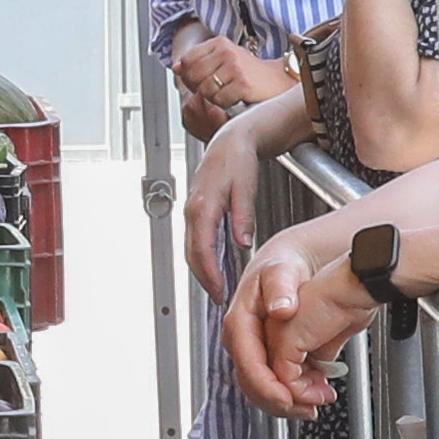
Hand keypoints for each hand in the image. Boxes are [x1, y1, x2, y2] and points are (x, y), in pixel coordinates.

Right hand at [183, 125, 262, 290]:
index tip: (219, 290)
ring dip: (202, 270)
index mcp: (202, 205)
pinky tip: (216, 267)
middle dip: (204, 278)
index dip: (210, 273)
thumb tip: (243, 242)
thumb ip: (243, 216)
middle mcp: (192, 210)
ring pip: (192, 249)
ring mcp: (192, 211)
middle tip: (219, 297)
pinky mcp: (196, 212)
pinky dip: (203, 257)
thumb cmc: (237, 159)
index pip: (202, 248)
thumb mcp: (246, 187)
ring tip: (218, 288)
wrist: (230, 141)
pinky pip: (196, 240)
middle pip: (192, 253)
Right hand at [223, 224, 376, 415]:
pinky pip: (273, 382)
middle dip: (279, 402)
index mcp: (240, 321)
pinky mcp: (266, 355)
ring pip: (262, 388)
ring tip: (313, 405)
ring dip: (287, 403)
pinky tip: (313, 392)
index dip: (266, 386)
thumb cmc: (283, 265)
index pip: (247, 363)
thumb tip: (280, 308)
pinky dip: (292, 393)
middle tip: (308, 408)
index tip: (287, 398)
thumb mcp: (283, 270)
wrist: (289, 264)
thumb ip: (281, 287)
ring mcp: (253, 349)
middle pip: (252, 383)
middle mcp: (242, 339)